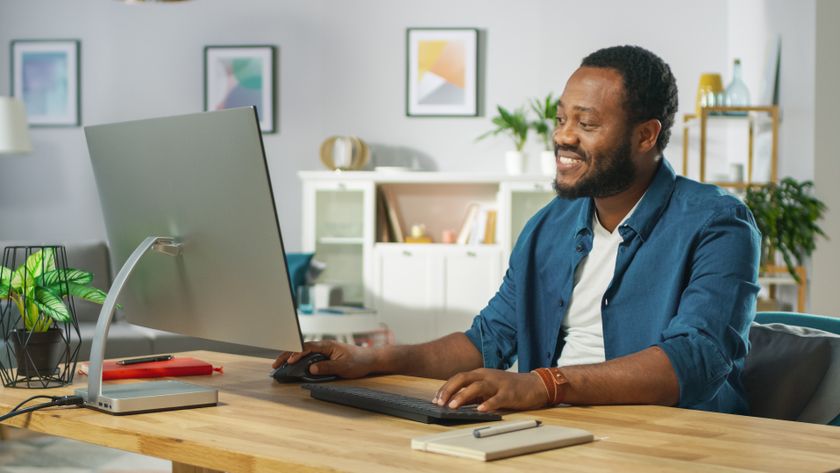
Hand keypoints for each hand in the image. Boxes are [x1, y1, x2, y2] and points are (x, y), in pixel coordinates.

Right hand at [272, 340, 377, 378]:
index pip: (307, 347)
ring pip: (304, 352)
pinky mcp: (326, 355)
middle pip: (301, 348)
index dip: (296, 353)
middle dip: (287, 354)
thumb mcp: (343, 366)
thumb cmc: (359, 361)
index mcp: (327, 345)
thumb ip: (327, 367)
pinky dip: (299, 359)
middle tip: (276, 364)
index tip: (289, 361)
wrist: (370, 359)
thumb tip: (311, 368)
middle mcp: (324, 346)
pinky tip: (294, 365)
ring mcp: (324, 350)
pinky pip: (309, 356)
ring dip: (291, 357)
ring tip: (280, 364)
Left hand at [433, 368, 548, 411]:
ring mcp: (498, 384)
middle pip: (463, 378)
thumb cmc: (509, 388)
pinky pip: (497, 398)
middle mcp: (487, 376)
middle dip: (449, 390)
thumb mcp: (488, 388)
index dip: (445, 388)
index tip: (436, 399)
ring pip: (477, 387)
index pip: (458, 378)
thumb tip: (454, 402)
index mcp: (480, 374)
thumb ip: (473, 393)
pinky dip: (488, 404)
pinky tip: (480, 410)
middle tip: (439, 402)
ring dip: (463, 396)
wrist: (534, 385)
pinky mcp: (509, 393)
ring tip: (453, 406)